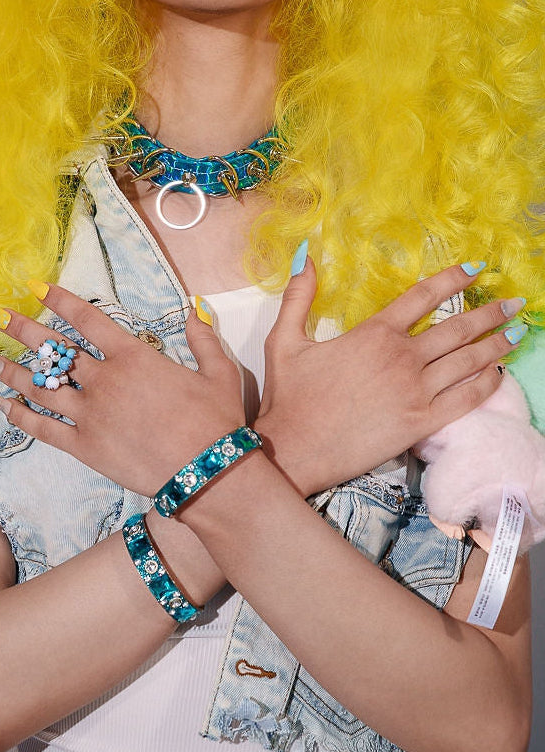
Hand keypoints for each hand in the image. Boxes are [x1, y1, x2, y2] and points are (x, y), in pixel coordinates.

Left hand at [0, 287, 243, 496]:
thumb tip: (194, 308)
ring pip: (40, 386)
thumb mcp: (219, 373)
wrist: (207, 473)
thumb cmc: (216, 422)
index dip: (60, 300)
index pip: (88, 319)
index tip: (36, 287)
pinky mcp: (84, 447)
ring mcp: (89, 414)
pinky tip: (3, 405)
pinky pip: (43, 428)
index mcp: (133, 357)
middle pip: (55, 349)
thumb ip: (203, 339)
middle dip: (24, 330)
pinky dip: (20, 415)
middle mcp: (104, 380)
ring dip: (12, 370)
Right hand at [257, 259, 520, 496]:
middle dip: (490, 313)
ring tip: (517, 332)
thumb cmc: (288, 397)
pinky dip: (487, 384)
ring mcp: (416, 391)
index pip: (423, 296)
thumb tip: (306, 256)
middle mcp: (402, 358)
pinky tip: (498, 374)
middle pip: (456, 328)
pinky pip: (466, 399)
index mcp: (373, 333)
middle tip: (514, 303)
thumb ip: (298, 296)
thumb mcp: (283, 340)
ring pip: (468, 362)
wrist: (295, 448)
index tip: (475, 268)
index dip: (453, 279)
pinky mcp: (421, 423)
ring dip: (496, 344)